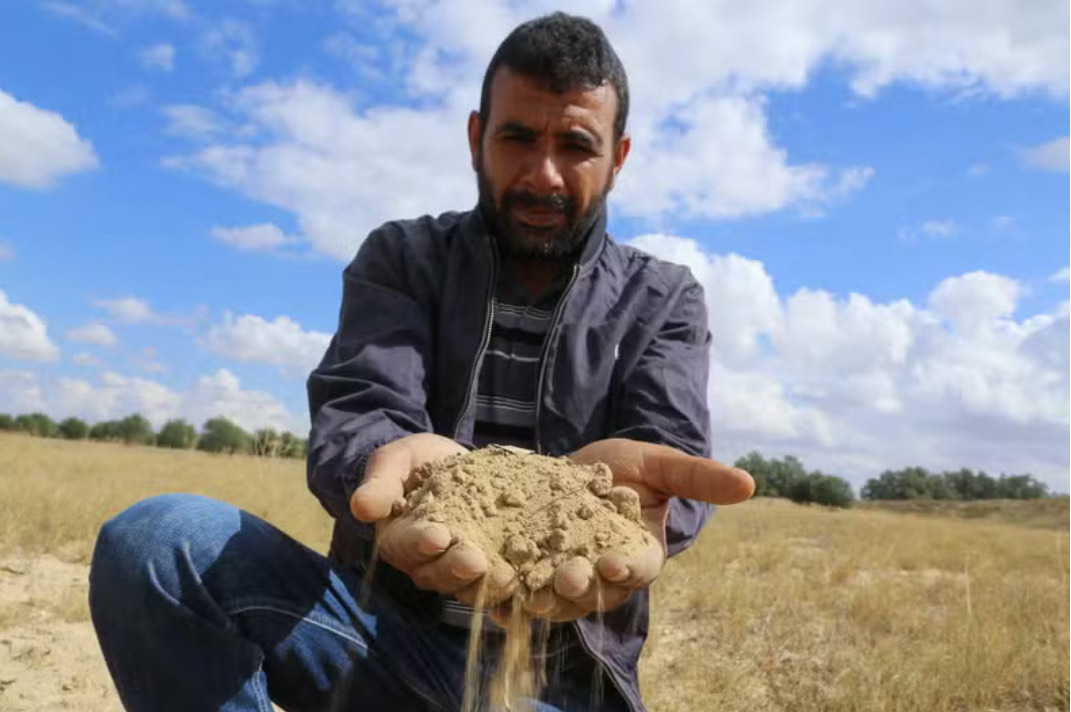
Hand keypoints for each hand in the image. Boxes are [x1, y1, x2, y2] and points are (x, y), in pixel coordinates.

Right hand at [350, 434, 516, 603]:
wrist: (453, 464)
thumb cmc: (417, 462)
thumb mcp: (395, 461)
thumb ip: (380, 482)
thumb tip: (361, 507)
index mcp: (398, 539)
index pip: (403, 547)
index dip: (419, 544)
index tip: (438, 535)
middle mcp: (425, 563)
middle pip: (437, 574)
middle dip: (456, 569)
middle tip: (477, 561)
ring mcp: (457, 570)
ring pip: (467, 587)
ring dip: (486, 585)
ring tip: (508, 576)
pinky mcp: (489, 569)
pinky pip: (497, 586)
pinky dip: (512, 591)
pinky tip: (530, 586)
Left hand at [498, 438, 752, 623]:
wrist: (568, 467)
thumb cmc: (621, 467)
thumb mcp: (658, 464)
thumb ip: (698, 476)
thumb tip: (751, 484)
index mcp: (639, 556)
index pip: (638, 570)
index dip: (627, 569)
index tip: (613, 561)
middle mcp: (603, 578)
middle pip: (594, 593)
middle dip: (581, 586)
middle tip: (567, 576)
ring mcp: (563, 578)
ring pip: (555, 599)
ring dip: (542, 596)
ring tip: (529, 586)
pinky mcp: (527, 575)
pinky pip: (519, 593)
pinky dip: (507, 595)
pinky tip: (494, 588)